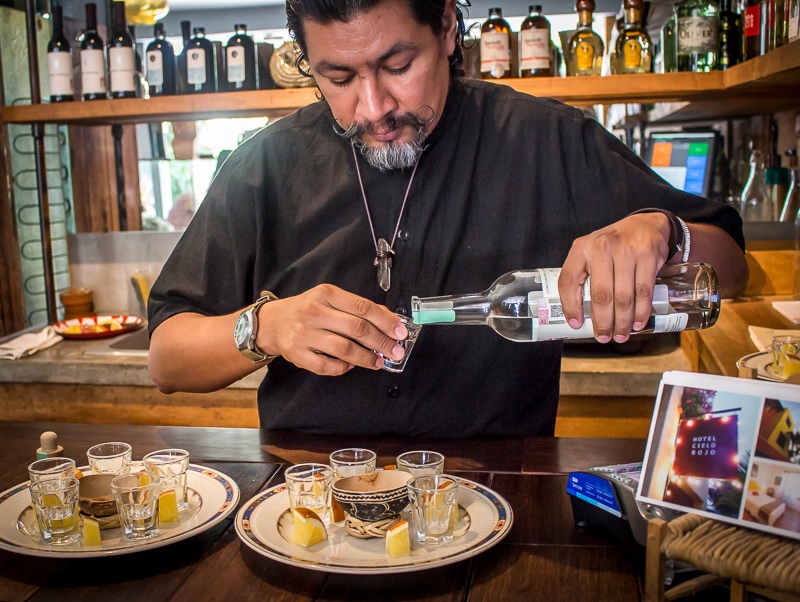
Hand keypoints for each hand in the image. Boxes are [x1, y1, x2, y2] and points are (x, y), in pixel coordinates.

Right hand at [255, 284, 407, 375]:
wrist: (274, 322)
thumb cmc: (309, 309)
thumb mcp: (332, 299)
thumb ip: (359, 307)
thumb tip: (390, 319)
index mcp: (326, 294)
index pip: (362, 307)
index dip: (385, 321)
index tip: (401, 332)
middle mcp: (314, 312)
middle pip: (356, 328)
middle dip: (381, 342)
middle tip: (396, 352)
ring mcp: (304, 334)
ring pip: (343, 348)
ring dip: (366, 358)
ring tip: (378, 362)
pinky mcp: (297, 354)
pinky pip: (326, 366)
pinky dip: (343, 367)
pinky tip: (352, 365)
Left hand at [558, 213, 670, 342]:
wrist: (645, 225)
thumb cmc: (613, 245)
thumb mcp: (591, 252)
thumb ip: (583, 275)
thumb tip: (580, 315)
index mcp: (581, 248)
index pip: (568, 280)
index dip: (570, 306)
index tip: (576, 324)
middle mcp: (602, 247)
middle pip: (601, 294)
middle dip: (603, 322)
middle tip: (604, 337)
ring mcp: (627, 251)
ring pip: (623, 296)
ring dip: (622, 321)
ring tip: (621, 335)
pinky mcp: (648, 256)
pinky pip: (644, 291)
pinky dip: (640, 312)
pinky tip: (637, 323)